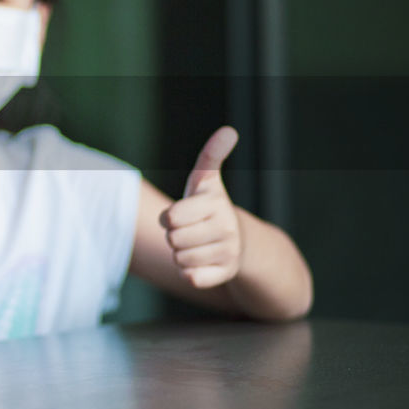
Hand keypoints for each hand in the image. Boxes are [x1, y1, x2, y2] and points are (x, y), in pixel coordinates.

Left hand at [160, 126, 241, 289]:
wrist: (239, 242)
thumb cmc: (209, 207)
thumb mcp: (206, 181)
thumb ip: (212, 155)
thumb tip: (229, 131)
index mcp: (215, 204)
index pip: (170, 218)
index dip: (169, 218)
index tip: (180, 215)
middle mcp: (226, 228)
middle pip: (173, 240)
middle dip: (175, 237)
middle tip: (190, 231)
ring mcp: (228, 252)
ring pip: (180, 259)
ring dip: (181, 254)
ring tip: (196, 245)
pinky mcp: (226, 274)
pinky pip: (191, 278)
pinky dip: (189, 273)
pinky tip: (200, 263)